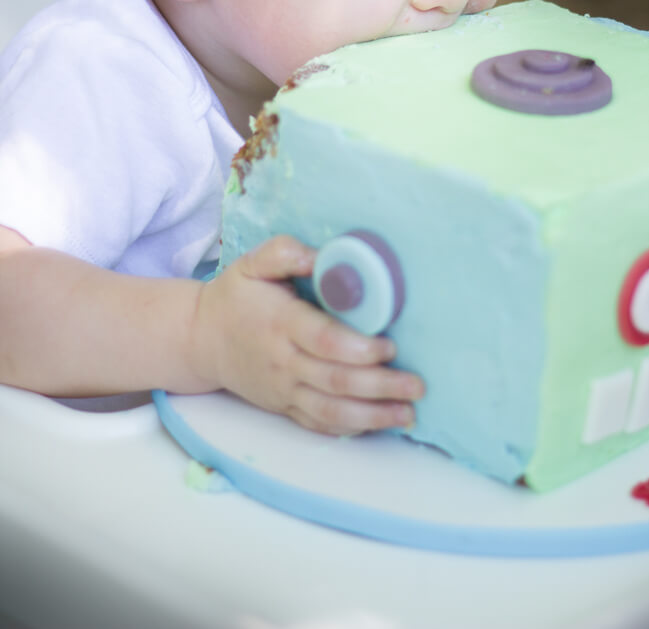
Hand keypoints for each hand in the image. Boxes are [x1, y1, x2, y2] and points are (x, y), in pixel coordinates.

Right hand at [190, 235, 423, 434]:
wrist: (200, 339)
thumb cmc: (235, 297)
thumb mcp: (252, 263)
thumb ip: (286, 253)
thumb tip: (326, 256)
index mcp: (281, 324)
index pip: (324, 341)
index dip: (358, 348)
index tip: (389, 346)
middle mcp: (283, 362)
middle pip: (336, 381)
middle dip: (380, 386)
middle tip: (416, 384)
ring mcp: (284, 389)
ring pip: (331, 411)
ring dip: (373, 416)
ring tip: (407, 412)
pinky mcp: (285, 406)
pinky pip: (319, 424)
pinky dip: (350, 428)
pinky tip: (379, 424)